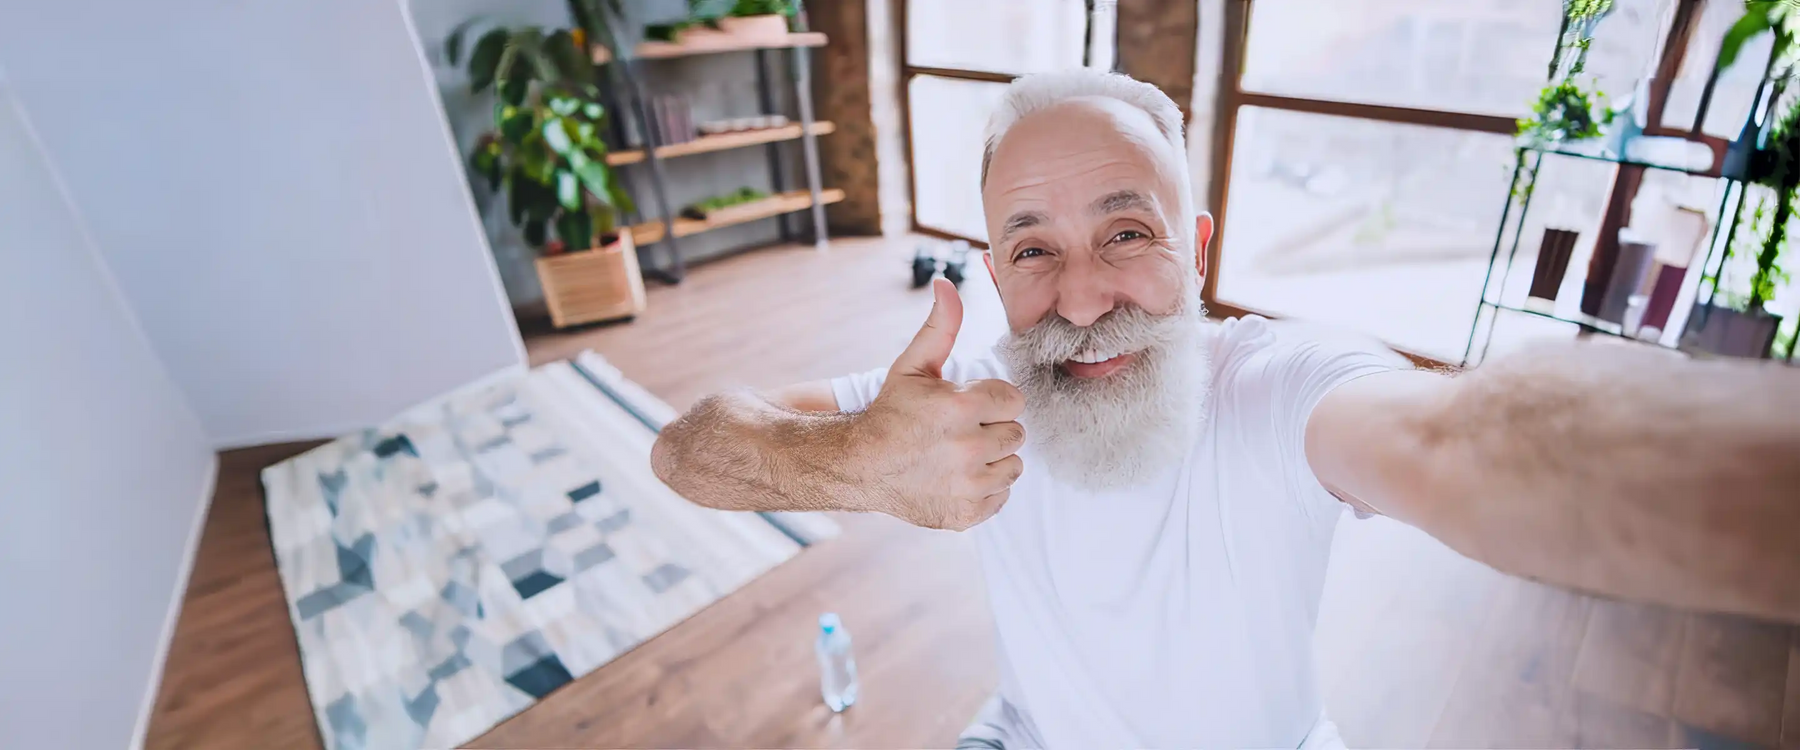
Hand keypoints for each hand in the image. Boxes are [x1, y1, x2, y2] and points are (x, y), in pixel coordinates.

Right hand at [852, 279, 1026, 529]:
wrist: (859, 466)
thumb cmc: (890, 414)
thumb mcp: (912, 366)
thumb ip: (940, 326)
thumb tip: (947, 284)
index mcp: (962, 408)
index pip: (1013, 400)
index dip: (989, 400)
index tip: (964, 406)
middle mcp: (969, 449)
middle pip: (1015, 433)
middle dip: (991, 429)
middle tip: (958, 431)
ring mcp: (969, 485)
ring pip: (1013, 466)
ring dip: (992, 459)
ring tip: (957, 454)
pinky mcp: (967, 513)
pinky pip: (1002, 495)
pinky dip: (984, 488)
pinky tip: (956, 477)